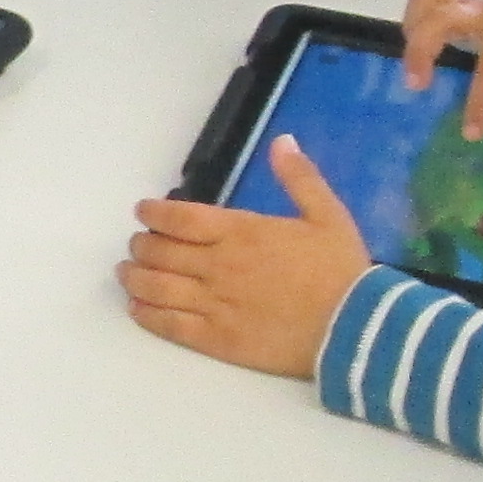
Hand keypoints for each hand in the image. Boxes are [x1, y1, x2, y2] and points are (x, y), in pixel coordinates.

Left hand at [121, 155, 372, 377]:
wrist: (356, 329)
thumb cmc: (341, 270)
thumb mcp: (328, 215)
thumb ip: (300, 178)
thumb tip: (282, 141)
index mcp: (241, 232)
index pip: (180, 218)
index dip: (154, 213)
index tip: (143, 212)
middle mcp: (219, 266)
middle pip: (161, 251)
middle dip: (142, 244)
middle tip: (136, 244)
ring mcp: (215, 304)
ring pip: (157, 287)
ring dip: (134, 277)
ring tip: (126, 273)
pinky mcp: (218, 339)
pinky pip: (170, 325)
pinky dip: (147, 314)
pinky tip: (137, 308)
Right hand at [396, 0, 482, 142]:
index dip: (479, 98)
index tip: (472, 133)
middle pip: (444, 16)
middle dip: (424, 49)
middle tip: (416, 87)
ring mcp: (470, 5)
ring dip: (413, 30)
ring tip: (410, 70)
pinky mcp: (460, 7)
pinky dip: (413, 20)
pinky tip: (414, 52)